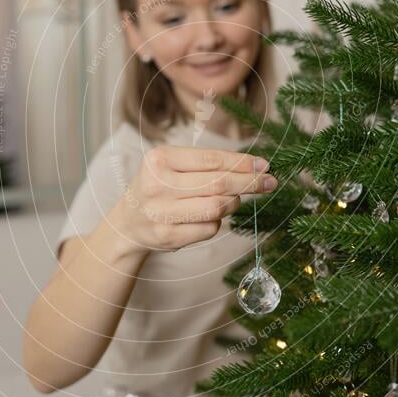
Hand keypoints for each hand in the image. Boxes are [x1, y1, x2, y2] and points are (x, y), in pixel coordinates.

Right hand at [114, 145, 277, 253]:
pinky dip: (217, 222)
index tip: (264, 164)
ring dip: (233, 203)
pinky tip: (208, 216)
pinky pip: (210, 229)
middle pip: (218, 184)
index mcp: (159, 160)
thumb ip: (207, 164)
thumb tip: (255, 166)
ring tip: (235, 199)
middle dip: (250, 182)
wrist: (128, 223)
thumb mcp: (172, 166)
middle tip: (270, 181)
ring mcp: (162, 213)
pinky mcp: (169, 237)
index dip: (242, 163)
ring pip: (217, 208)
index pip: (212, 160)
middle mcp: (158, 185)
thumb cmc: (158, 188)